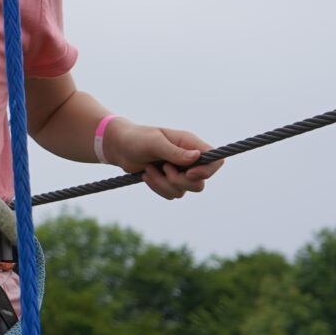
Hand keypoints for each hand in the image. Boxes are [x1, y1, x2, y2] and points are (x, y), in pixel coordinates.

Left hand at [104, 120, 221, 198]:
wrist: (119, 147)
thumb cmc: (136, 139)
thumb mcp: (154, 142)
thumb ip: (174, 151)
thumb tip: (197, 157)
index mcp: (190, 144)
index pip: (216, 160)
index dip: (207, 171)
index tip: (188, 173)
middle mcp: (189, 159)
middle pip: (200, 182)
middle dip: (179, 181)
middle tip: (163, 168)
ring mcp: (180, 172)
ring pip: (184, 191)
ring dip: (163, 184)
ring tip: (149, 169)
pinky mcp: (170, 181)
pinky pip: (172, 194)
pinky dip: (158, 188)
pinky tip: (146, 175)